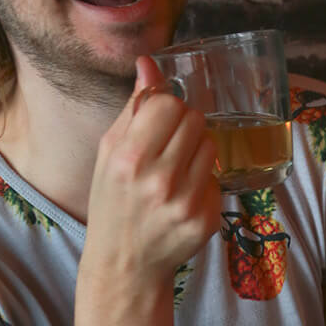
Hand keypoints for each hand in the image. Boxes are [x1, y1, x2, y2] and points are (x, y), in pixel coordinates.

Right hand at [83, 56, 220, 283]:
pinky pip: (216, 179)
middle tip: (169, 147)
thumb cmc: (113, 201)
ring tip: (175, 171)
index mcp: (128, 158)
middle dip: (184, 127)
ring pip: (211, 146)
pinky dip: (203, 182)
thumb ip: (134, 107)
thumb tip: (149, 62)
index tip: (158, 122)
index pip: (169, 103)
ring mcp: (186, 203)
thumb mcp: (109, 151)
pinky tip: (182, 197)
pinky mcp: (207, 220)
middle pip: (196, 119)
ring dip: (196, 151)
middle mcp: (159, 181)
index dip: (167, 108)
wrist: (125, 263)